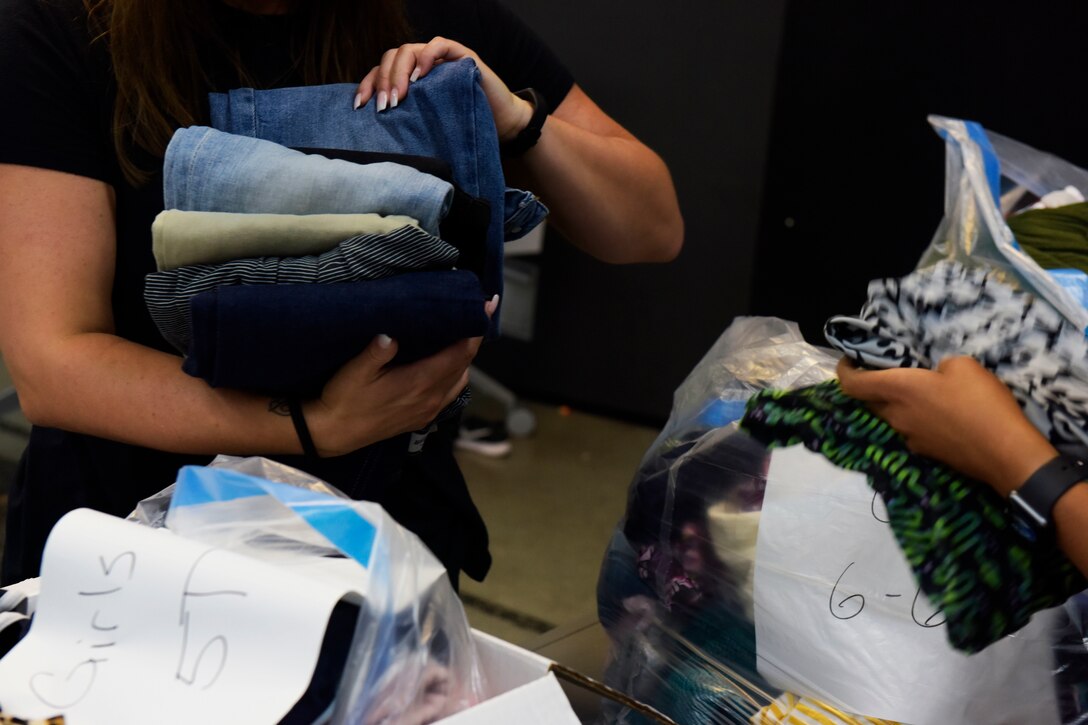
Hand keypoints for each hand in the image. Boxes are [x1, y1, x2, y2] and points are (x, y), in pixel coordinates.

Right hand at [305, 296, 497, 456]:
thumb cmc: (343, 399)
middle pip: (464, 365)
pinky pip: (450, 394)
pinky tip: (447, 365)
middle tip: (478, 314)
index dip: (475, 331)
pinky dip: (456, 376)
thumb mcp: (354, 371)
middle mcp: (431, 398)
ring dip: (464, 359)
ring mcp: (428, 410)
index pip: (460, 354)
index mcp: (420, 382)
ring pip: (460, 380)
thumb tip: (391, 334)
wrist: (334, 434)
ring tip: (462, 336)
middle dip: (473, 339)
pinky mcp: (422, 418)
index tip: (486, 308)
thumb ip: (375, 352)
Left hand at [353, 37, 532, 142]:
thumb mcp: (428, 126)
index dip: (368, 86)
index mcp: (410, 79)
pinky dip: (426, 57)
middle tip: (385, 107)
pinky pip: (438, 45)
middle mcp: (421, 64)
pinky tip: (420, 77)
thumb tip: (376, 138)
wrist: (502, 124)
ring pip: (408, 51)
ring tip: (400, 96)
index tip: (360, 108)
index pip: (380, 73)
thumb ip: (408, 121)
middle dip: (383, 82)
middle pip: (390, 59)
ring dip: (399, 72)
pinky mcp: (461, 55)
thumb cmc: (464, 126)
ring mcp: (440, 58)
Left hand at [836, 355, 1056, 495]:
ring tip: (921, 390)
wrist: (1005, 453)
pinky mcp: (926, 452)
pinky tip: (941, 413)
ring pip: (892, 416)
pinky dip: (917, 419)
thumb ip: (938, 365)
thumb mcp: (963, 365)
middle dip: (871, 385)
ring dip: (897, 403)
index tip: (850, 359)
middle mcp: (896, 416)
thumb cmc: (981, 402)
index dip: (844, 370)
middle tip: (889, 370)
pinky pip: (911, 430)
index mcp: (898, 390)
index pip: (851, 384)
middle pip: (869, 401)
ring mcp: (909, 437)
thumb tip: (934, 375)